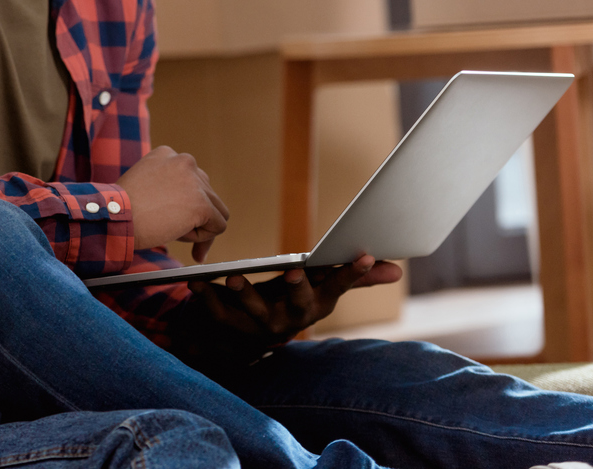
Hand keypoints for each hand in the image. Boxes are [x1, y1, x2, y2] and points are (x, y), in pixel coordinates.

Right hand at [118, 146, 229, 256]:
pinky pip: (218, 226)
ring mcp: (195, 182)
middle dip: (193, 216)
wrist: (114, 217)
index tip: (168, 215)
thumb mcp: (143, 184)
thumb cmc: (121, 208)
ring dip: (197, 226)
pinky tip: (178, 234)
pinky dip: (203, 238)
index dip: (183, 203)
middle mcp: (185, 161)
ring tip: (170, 230)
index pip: (192, 180)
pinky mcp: (201, 204)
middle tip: (172, 229)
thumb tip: (189, 209)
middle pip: (207, 194)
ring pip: (216, 211)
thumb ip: (167, 187)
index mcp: (168, 154)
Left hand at [177, 254, 402, 369]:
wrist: (251, 336)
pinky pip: (218, 313)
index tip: (365, 255)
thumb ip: (352, 277)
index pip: (338, 288)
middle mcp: (291, 320)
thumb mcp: (322, 289)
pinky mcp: (231, 324)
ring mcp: (260, 325)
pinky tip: (196, 281)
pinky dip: (206, 298)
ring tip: (233, 276)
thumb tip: (395, 268)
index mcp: (315, 306)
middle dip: (298, 290)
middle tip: (295, 272)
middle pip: (298, 306)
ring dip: (244, 295)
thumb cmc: (292, 301)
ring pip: (254, 312)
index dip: (351, 274)